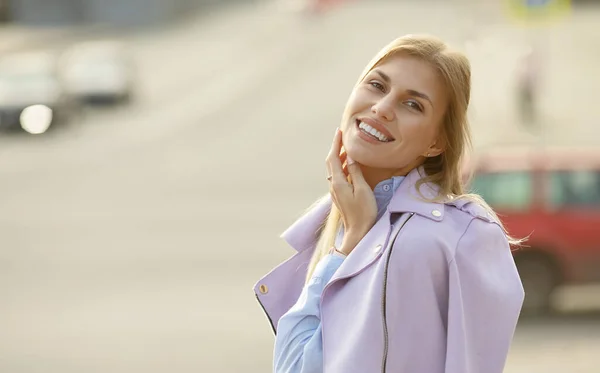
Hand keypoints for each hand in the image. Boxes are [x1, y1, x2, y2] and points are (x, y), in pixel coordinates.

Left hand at [326, 128, 376, 253]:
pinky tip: (348, 165)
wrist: (358, 232)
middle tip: (342, 136)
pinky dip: (341, 166)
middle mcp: (333, 185)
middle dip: (335, 148)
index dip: (335, 144)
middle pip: (330, 162)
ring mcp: (335, 191)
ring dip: (338, 157)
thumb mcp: (362, 190)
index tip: (339, 131)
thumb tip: (350, 157)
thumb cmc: (364, 212)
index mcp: (338, 182)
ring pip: (333, 169)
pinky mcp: (339, 195)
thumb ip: (355, 172)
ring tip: (347, 148)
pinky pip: (337, 176)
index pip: (333, 158)